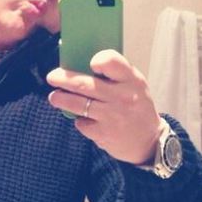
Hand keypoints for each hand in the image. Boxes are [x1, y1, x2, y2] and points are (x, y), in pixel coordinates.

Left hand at [47, 49, 164, 164]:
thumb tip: (79, 65)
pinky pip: (82, 123)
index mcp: (132, 79)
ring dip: (61, 99)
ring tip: (54, 97)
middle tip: (52, 77)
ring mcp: (112, 116)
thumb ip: (114, 75)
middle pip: (84, 84)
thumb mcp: (134, 85)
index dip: (98, 60)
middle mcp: (122, 96)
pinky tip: (82, 119)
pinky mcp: (103, 134)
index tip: (89, 63)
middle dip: (63, 79)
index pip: (111, 61)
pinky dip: (79, 120)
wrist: (149, 141)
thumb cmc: (136, 106)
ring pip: (78, 104)